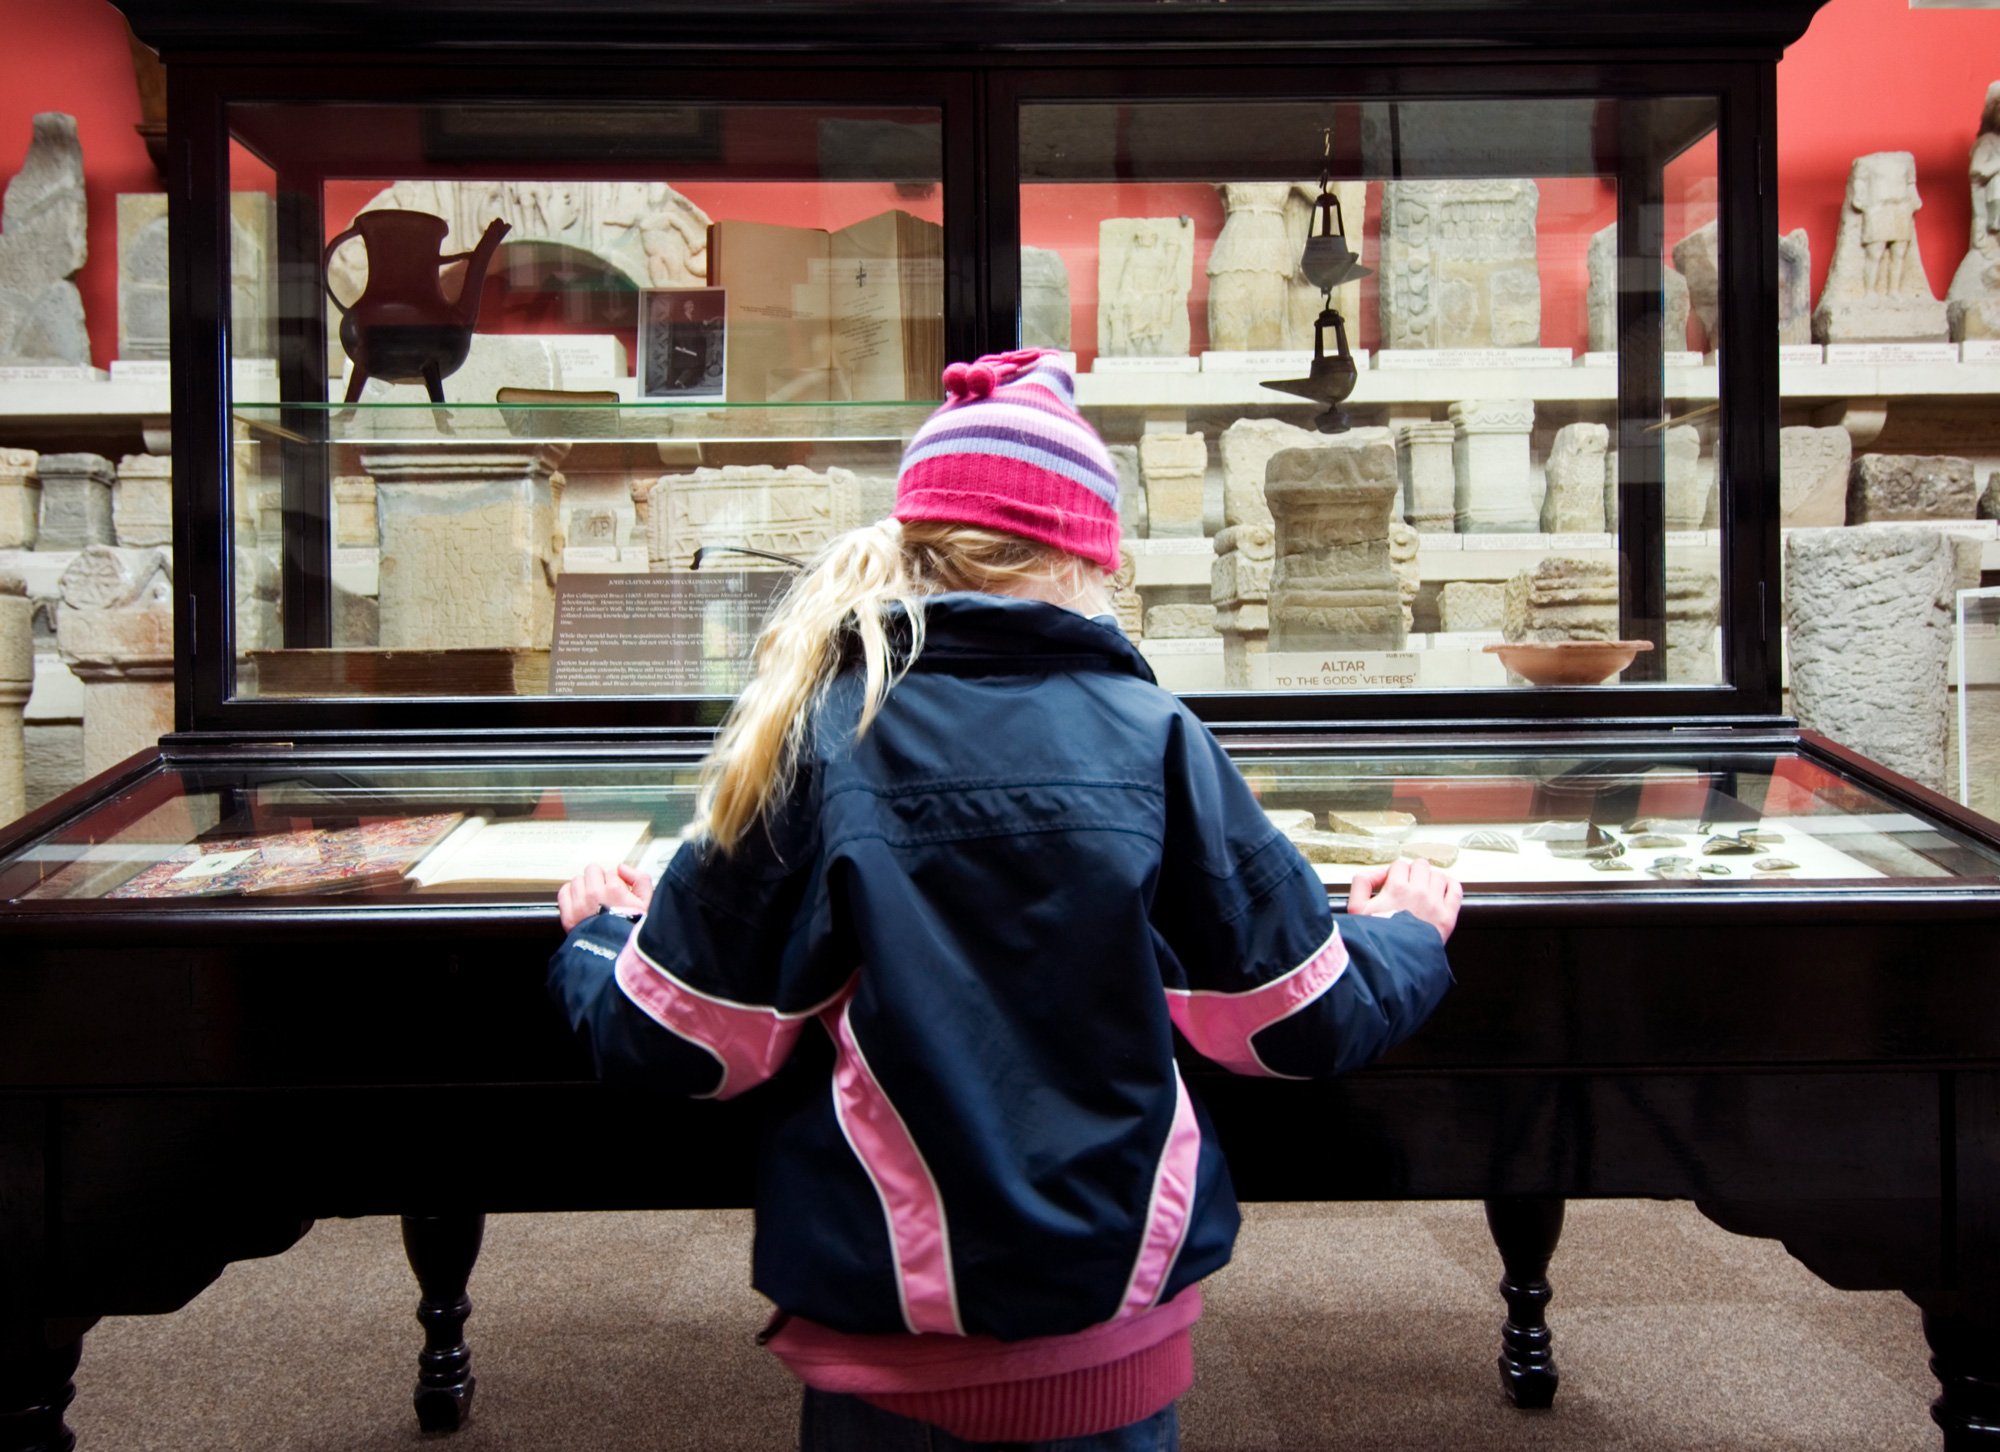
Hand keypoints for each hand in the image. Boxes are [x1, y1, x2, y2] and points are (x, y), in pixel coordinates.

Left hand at [557, 863, 652, 932]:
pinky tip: (580, 901)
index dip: (617, 881)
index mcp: (614, 889)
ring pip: (577, 880)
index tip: (618, 892)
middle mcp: (594, 894)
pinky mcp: (568, 915)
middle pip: (593, 870)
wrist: (617, 953)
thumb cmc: (632, 930)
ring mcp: (579, 904)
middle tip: (605, 892)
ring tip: (593, 899)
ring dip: (585, 886)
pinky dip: (570, 894)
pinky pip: (564, 892)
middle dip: (600, 879)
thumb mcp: (648, 903)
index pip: (612, 871)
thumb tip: (622, 868)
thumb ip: (640, 879)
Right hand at [1346, 857, 1461, 943]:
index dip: (1396, 872)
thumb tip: (1380, 872)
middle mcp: (1418, 892)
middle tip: (1410, 884)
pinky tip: (1444, 888)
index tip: (1395, 881)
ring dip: (1430, 879)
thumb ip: (1362, 882)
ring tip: (1424, 889)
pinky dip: (1451, 885)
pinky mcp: (1448, 916)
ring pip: (1438, 875)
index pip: (1400, 865)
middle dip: (1413, 872)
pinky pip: (1456, 890)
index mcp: (1397, 888)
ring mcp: (1435, 903)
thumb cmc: (1376, 938)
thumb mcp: (1356, 908)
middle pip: (1420, 865)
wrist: (1394, 962)